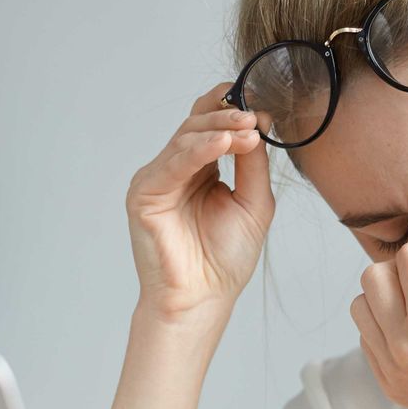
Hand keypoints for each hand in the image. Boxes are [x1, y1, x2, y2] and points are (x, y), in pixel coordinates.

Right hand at [123, 81, 273, 325]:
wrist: (203, 298)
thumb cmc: (224, 258)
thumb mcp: (253, 201)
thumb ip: (253, 163)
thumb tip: (258, 123)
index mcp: (200, 169)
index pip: (211, 126)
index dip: (234, 111)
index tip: (263, 110)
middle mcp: (176, 169)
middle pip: (197, 124)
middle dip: (228, 116)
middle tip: (254, 117)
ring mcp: (158, 179)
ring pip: (185, 138)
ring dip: (218, 129)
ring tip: (246, 129)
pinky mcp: (144, 194)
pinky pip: (172, 164)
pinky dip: (198, 150)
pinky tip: (222, 143)